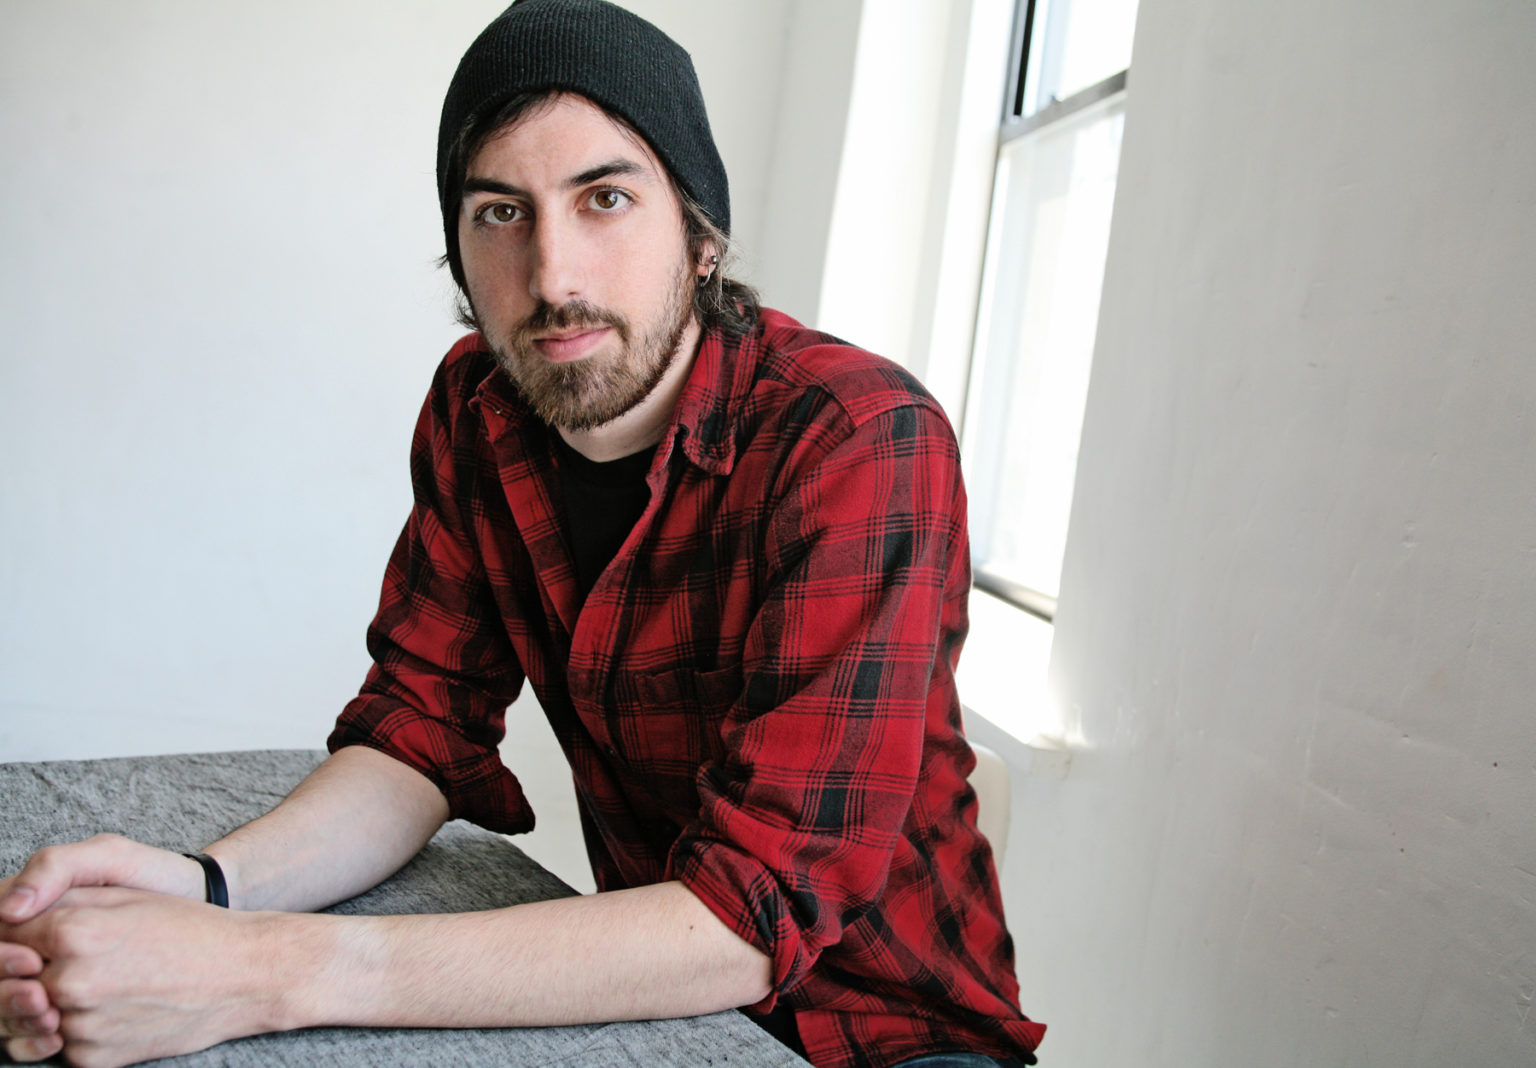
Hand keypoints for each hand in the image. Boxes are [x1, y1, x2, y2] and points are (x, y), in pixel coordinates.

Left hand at [0, 836, 209, 1061]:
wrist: (242, 976)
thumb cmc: (188, 927)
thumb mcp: (126, 895)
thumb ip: (58, 899)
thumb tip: (10, 915)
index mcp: (74, 932)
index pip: (9, 933)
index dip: (24, 931)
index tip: (43, 933)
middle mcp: (69, 982)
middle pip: (18, 977)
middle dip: (39, 967)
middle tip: (87, 959)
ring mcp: (80, 1024)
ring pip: (39, 1011)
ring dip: (59, 999)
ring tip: (110, 980)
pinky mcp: (92, 1058)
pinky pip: (63, 1041)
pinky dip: (81, 1026)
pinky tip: (119, 1005)